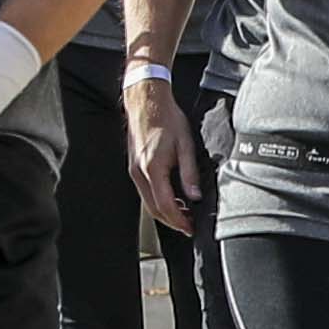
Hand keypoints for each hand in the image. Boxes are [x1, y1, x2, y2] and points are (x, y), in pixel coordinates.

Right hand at [132, 77, 201, 234]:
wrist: (147, 101)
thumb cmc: (167, 118)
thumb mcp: (185, 145)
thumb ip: (189, 173)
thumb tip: (195, 196)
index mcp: (153, 168)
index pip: (165, 205)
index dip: (179, 221)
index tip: (191, 228)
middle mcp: (139, 173)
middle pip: (154, 209)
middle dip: (172, 221)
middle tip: (189, 226)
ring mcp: (134, 170)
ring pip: (148, 202)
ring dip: (165, 212)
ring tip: (183, 215)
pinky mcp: (134, 167)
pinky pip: (145, 192)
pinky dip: (158, 200)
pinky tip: (171, 198)